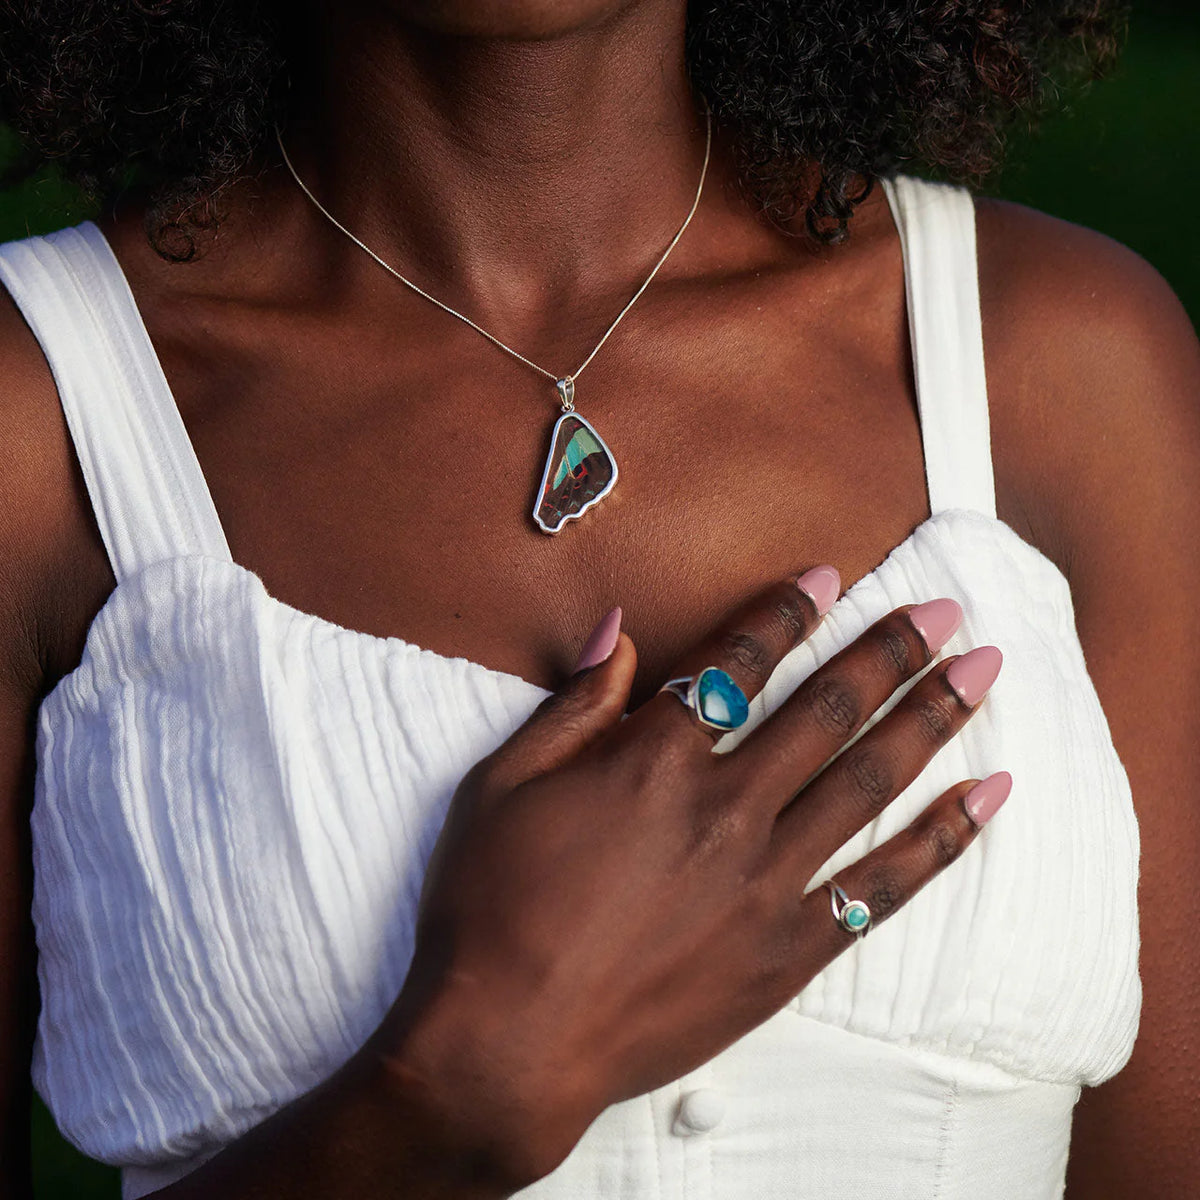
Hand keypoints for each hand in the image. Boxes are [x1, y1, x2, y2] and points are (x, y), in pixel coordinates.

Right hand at [382, 571, 1004, 1186]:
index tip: (828, 577)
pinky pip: (879, 887)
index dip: (785, 613)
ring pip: (866, 783)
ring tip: (982, 673)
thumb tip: (618, 634)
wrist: (507, 1047)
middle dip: (890, 651)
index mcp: (651, 763)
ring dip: (930, 720)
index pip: (736, 664)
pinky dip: (940, 840)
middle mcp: (723, 811)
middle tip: (946, 611)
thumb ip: (573, 706)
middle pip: (826, 712)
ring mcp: (762, 883)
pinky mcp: (785, 952)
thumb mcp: (502, 787)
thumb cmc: (491, 911)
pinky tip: (983, 799)